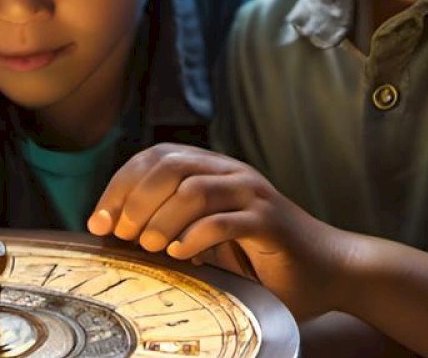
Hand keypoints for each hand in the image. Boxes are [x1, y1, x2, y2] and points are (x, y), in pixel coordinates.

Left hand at [87, 143, 357, 319]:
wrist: (329, 270)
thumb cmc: (261, 256)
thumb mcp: (208, 233)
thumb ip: (172, 221)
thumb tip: (115, 227)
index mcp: (212, 168)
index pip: (155, 158)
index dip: (120, 185)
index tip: (98, 219)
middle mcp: (231, 173)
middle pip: (170, 167)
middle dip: (136, 200)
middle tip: (123, 233)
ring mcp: (253, 195)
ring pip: (193, 190)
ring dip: (162, 219)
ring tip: (151, 246)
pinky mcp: (270, 223)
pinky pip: (225, 221)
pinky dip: (196, 237)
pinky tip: (183, 255)